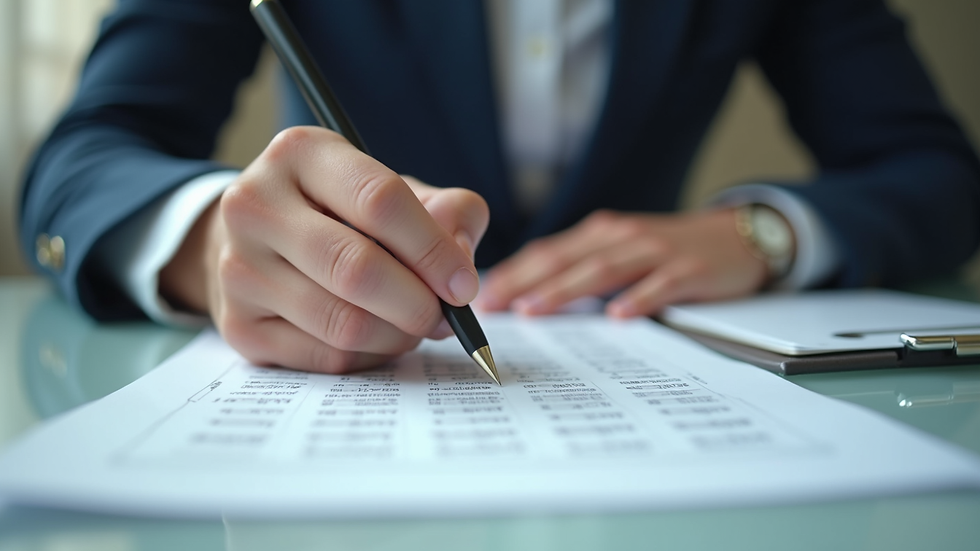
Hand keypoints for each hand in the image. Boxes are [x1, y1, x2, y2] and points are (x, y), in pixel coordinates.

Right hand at [160, 127, 488, 372]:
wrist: (259, 241)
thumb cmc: (345, 213)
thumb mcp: (398, 191)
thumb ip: (448, 212)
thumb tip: (460, 258)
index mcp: (300, 153)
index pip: (379, 200)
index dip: (433, 249)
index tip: (464, 285)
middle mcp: (255, 205)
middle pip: (356, 268)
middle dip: (418, 303)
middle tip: (446, 317)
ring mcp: (238, 268)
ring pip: (342, 323)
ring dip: (398, 336)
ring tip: (415, 325)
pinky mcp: (239, 325)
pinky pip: (325, 358)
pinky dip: (369, 357)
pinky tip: (379, 339)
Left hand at [477, 208, 771, 317]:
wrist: (738, 235)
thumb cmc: (669, 250)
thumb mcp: (621, 251)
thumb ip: (582, 267)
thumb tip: (529, 298)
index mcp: (600, 234)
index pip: (548, 253)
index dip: (513, 273)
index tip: (482, 297)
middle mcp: (622, 236)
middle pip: (566, 260)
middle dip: (526, 283)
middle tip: (494, 307)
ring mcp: (656, 251)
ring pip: (603, 270)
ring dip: (566, 290)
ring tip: (536, 310)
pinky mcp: (690, 269)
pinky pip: (661, 285)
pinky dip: (639, 298)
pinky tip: (619, 316)